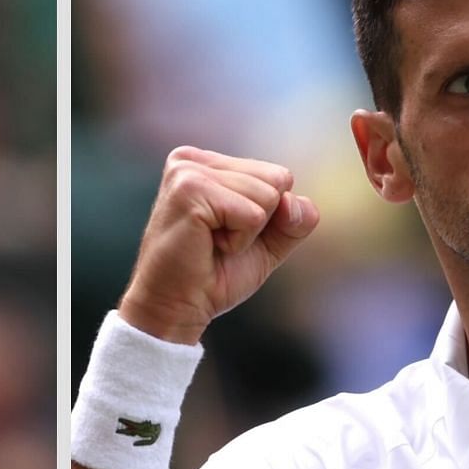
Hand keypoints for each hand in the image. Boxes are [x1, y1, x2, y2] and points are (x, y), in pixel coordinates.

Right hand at [118, 146, 319, 343]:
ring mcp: (189, 172)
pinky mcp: (190, 191)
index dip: (267, 216)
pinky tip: (207, 245)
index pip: (277, 175)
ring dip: (246, 233)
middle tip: (218, 241)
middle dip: (258, 222)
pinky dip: (238, 241)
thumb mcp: (267, 243)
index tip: (226, 233)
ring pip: (268, 196)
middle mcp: (193, 159)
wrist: (175, 309)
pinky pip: (252, 215)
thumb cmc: (214, 277)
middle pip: (277, 180)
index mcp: (207, 163)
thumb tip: (294, 202)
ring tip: (211, 243)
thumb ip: (294, 219)